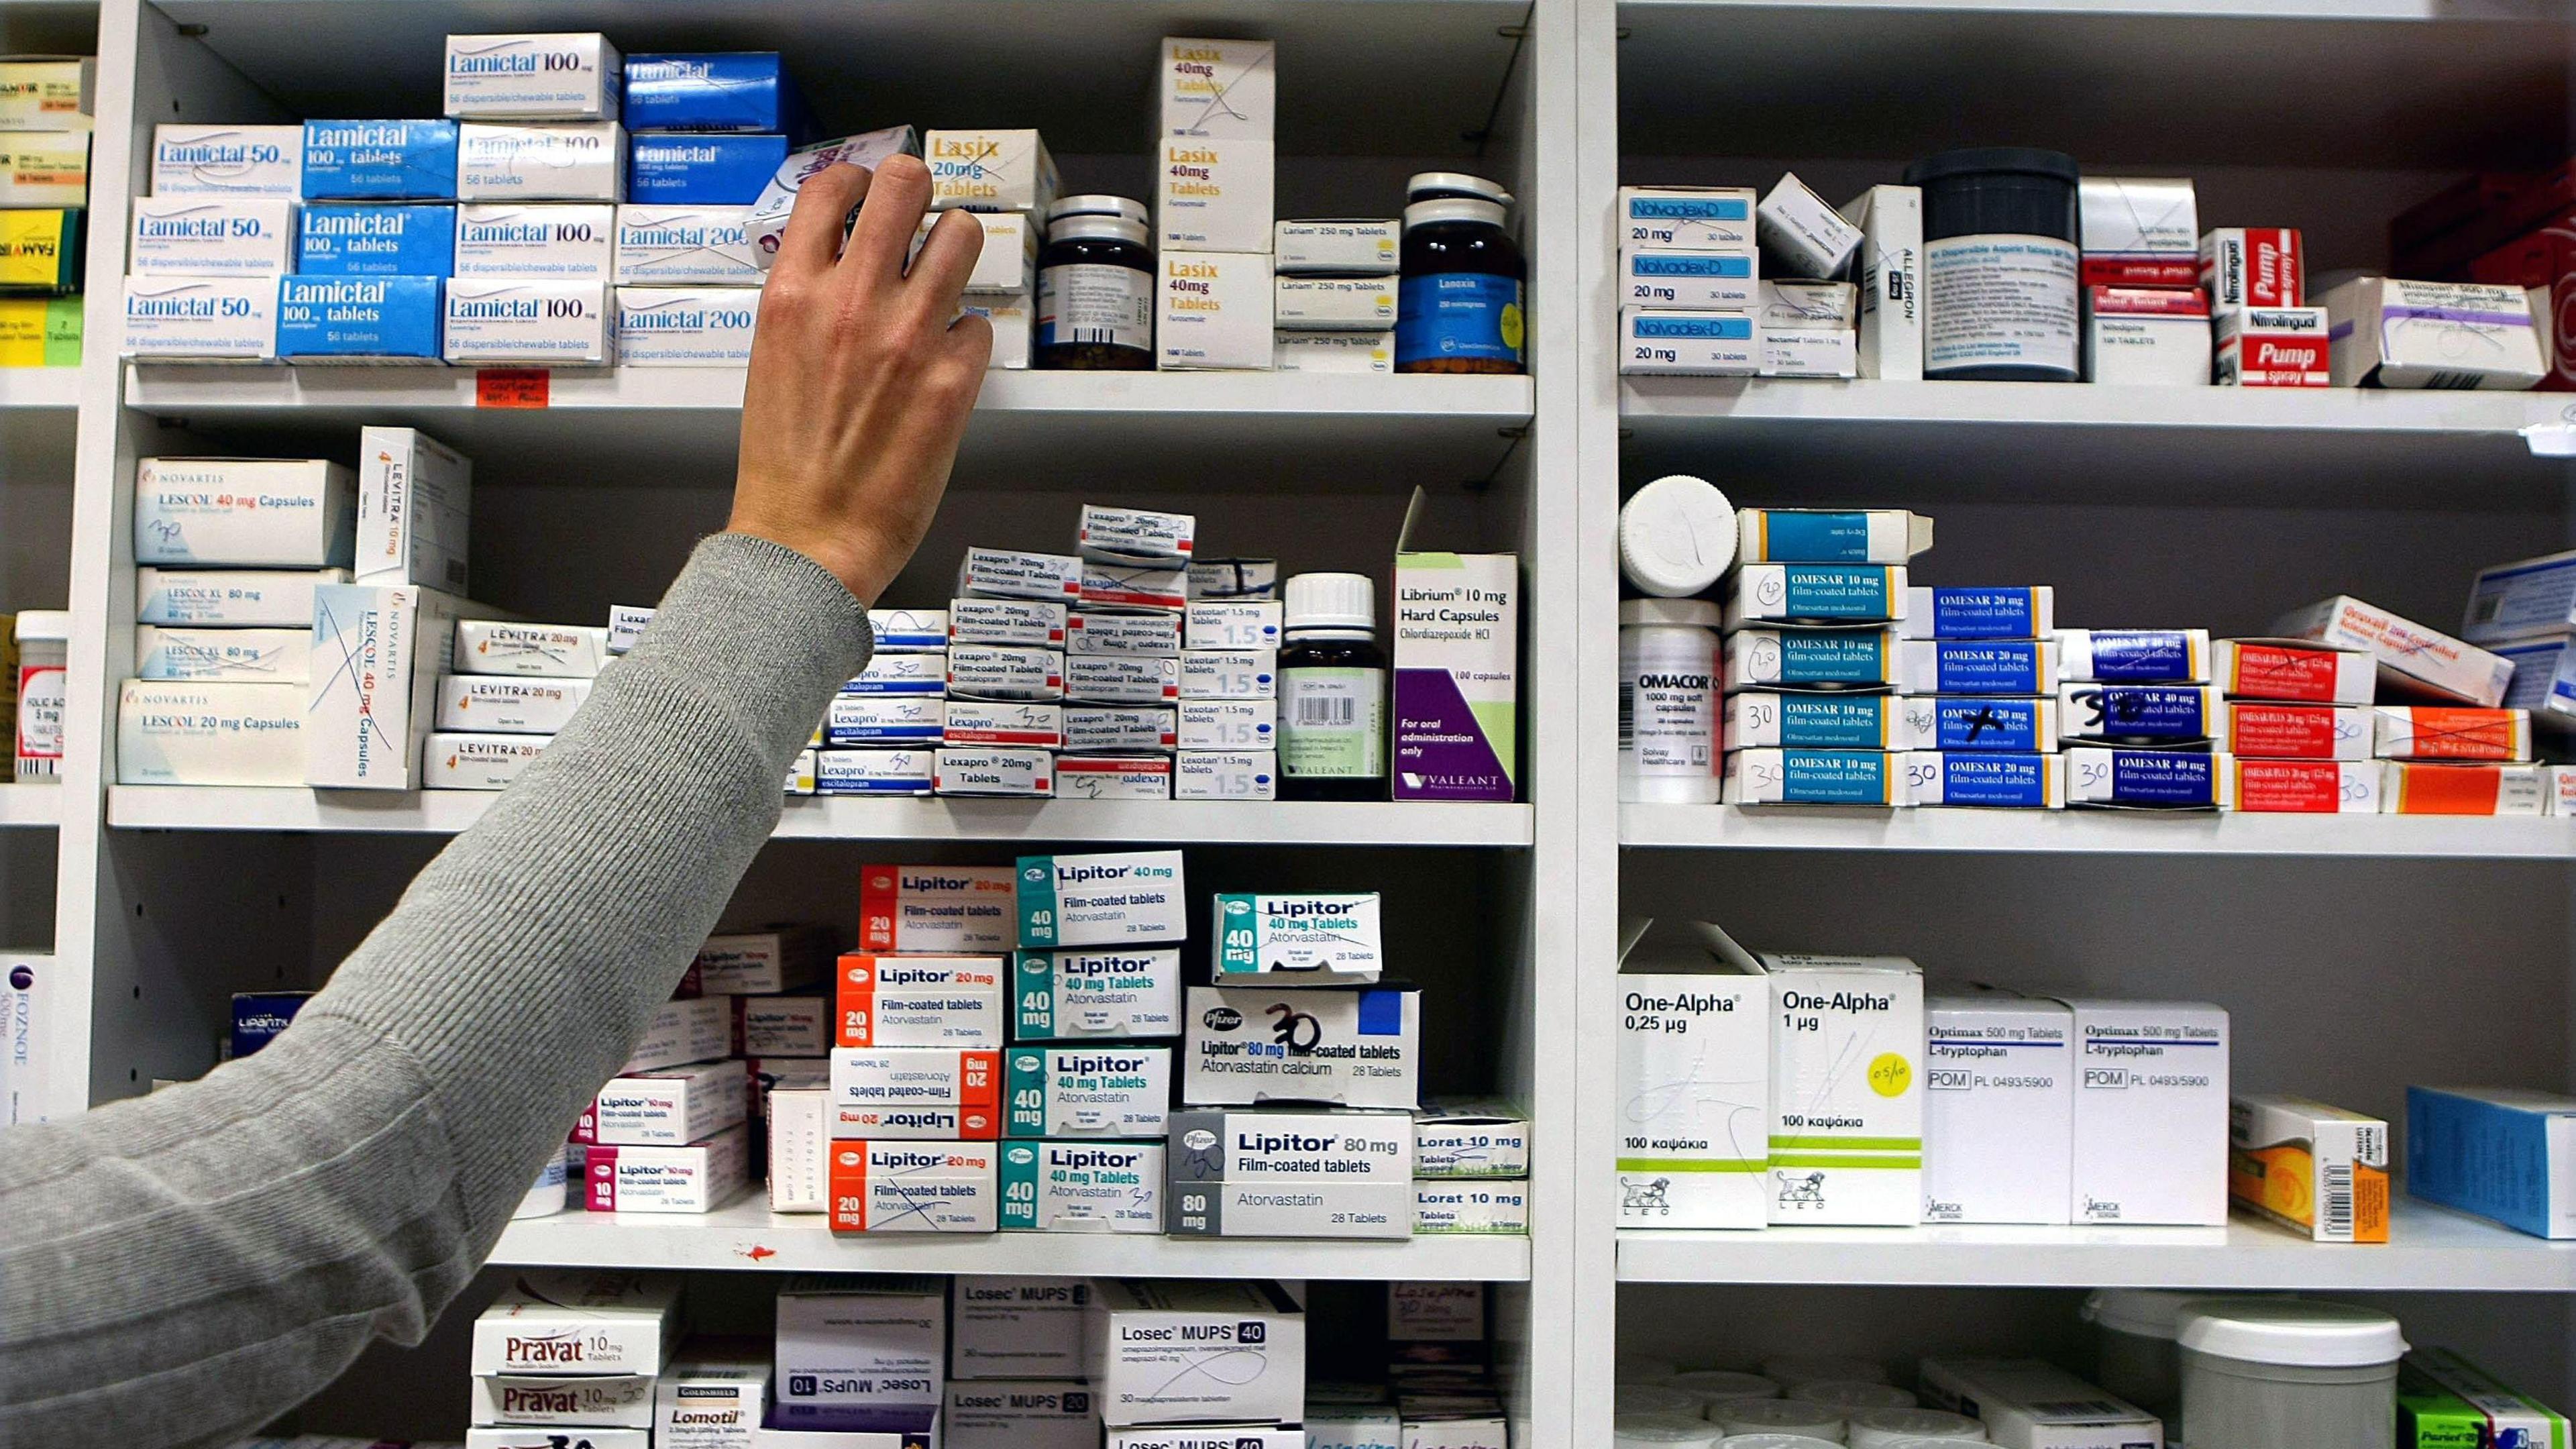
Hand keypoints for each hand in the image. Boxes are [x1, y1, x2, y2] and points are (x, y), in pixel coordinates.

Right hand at [729, 154, 993, 602]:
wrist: (807, 536)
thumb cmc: (786, 462)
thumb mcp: (773, 356)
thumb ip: (809, 300)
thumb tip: (842, 260)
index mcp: (793, 293)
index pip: (832, 187)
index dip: (859, 180)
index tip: (869, 191)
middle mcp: (851, 301)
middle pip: (904, 184)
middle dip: (918, 191)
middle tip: (920, 218)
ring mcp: (907, 336)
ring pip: (961, 235)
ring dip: (956, 249)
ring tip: (945, 278)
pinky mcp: (952, 379)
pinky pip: (978, 323)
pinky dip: (966, 339)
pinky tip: (946, 363)